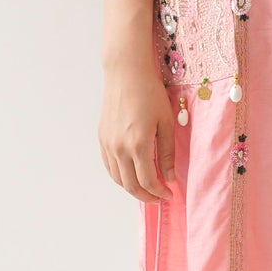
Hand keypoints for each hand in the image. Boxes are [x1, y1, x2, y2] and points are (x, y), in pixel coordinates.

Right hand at [99, 64, 176, 202]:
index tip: (170, 194)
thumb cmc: (150, 93)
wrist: (126, 73)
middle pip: (131, 185)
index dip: (159, 192)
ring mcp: (108, 144)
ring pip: (118, 178)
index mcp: (138, 144)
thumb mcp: (166, 122)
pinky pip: (109, 166)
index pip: (148, 181)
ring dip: (132, 188)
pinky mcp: (102, 138)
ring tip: (147, 188)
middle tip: (159, 197)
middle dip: (146, 196)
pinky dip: (120, 176)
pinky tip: (131, 174)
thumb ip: (167, 152)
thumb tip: (169, 177)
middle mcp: (119, 148)